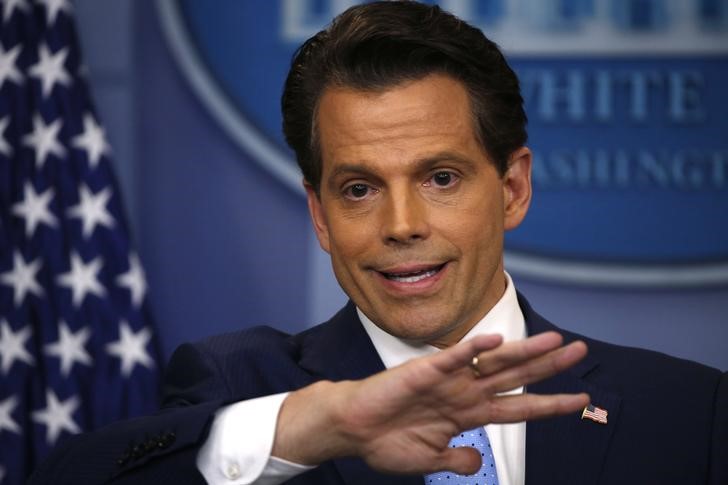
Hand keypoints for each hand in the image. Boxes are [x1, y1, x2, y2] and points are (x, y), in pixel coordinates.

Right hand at [272, 331, 587, 474]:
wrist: (354, 431)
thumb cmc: (387, 442)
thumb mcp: (431, 459)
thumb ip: (459, 457)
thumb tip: (480, 458)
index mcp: (469, 413)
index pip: (519, 406)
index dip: (551, 404)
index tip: (582, 399)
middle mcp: (465, 392)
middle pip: (516, 376)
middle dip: (550, 365)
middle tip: (582, 350)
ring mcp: (449, 380)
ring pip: (494, 362)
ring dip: (525, 351)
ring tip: (555, 341)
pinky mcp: (425, 371)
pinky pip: (454, 358)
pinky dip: (473, 348)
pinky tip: (495, 339)